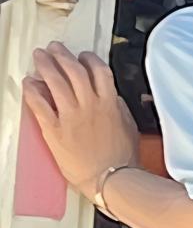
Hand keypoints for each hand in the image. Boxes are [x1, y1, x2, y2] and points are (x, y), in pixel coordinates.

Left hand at [20, 47, 137, 199]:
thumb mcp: (129, 126)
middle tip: (54, 48)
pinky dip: (33, 91)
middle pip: (73, 72)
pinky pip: (40, 105)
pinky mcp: (54, 130)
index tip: (82, 56)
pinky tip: (29, 83)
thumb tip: (111, 97)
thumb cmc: (122, 158)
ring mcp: (71, 117)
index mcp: (110, 104)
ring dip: (46, 66)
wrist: (109, 178)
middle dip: (62, 56)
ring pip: (55, 83)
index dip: (88, 59)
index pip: (98, 71)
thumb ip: (118, 108)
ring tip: (39, 57)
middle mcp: (90, 106)